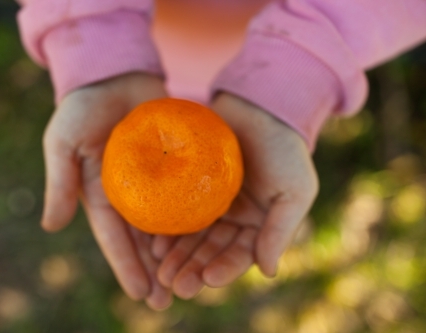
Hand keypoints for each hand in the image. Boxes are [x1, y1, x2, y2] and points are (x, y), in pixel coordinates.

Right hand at [41, 73, 172, 309]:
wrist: (117, 75)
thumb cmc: (85, 106)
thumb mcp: (64, 141)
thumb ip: (60, 181)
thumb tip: (51, 227)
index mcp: (102, 195)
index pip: (114, 239)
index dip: (126, 267)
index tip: (141, 294)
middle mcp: (130, 195)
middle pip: (143, 241)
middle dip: (153, 273)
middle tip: (168, 303)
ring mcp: (155, 182)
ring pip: (168, 226)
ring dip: (177, 255)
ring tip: (191, 283)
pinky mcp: (176, 166)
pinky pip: (188, 196)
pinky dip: (195, 220)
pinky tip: (208, 242)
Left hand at [153, 93, 318, 298]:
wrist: (259, 106)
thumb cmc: (284, 148)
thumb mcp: (294, 190)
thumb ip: (281, 231)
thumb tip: (267, 273)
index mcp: (258, 225)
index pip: (240, 255)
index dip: (225, 270)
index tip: (208, 279)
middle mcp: (232, 219)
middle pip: (210, 252)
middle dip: (194, 270)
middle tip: (176, 287)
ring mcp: (209, 203)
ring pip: (191, 237)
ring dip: (177, 257)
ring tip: (160, 273)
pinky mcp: (189, 185)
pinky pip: (176, 210)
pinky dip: (167, 229)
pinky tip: (153, 243)